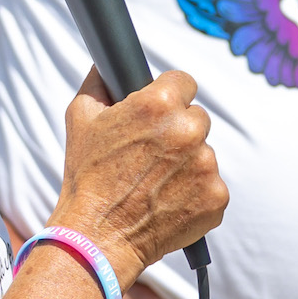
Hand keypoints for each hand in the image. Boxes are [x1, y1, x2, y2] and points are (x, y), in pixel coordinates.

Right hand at [56, 68, 227, 284]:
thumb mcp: (81, 117)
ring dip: (187, 164)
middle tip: (151, 155)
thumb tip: (107, 62)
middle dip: (178, 132)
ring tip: (155, 183)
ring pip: (204, 153)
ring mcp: (207, 165)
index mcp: (159, 103)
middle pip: (196, 118)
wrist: (97, 236)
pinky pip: (212, 185)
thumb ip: (99, 82)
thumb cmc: (86, 176)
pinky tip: (168, 201)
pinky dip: (195, 193)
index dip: (170, 96)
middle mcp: (188, 130)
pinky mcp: (217, 197)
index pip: (184, 82)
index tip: (160, 111)